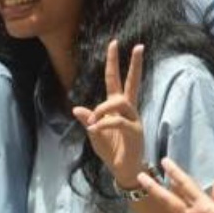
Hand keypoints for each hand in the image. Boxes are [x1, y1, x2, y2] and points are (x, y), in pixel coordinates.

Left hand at [72, 40, 144, 189]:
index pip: (116, 81)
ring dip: (103, 109)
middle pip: (131, 83)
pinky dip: (104, 124)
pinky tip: (95, 130)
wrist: (123, 169)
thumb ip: (88, 120)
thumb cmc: (111, 151)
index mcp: (117, 108)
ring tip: (93, 122)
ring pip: (120, 102)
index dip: (113, 63)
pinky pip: (118, 121)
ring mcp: (134, 119)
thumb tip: (75, 108)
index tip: (113, 43)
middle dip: (134, 65)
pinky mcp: (135, 131)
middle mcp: (128, 110)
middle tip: (138, 46)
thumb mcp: (94, 134)